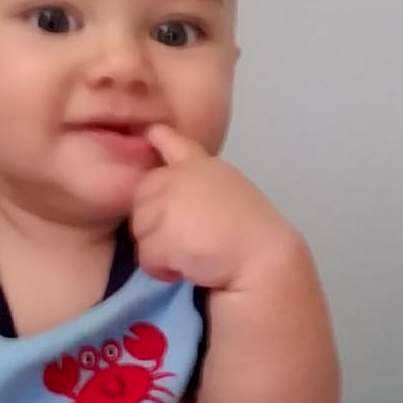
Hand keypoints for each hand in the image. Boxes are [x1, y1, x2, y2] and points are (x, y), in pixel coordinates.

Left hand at [132, 123, 293, 288]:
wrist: (262, 257)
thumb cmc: (250, 232)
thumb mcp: (228, 191)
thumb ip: (197, 183)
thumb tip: (176, 174)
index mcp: (201, 166)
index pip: (172, 142)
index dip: (159, 138)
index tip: (151, 132)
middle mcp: (180, 176)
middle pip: (141, 201)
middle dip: (155, 224)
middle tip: (187, 238)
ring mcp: (168, 202)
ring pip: (140, 232)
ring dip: (160, 249)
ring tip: (192, 253)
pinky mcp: (163, 234)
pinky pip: (146, 257)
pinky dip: (162, 269)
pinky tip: (188, 267)